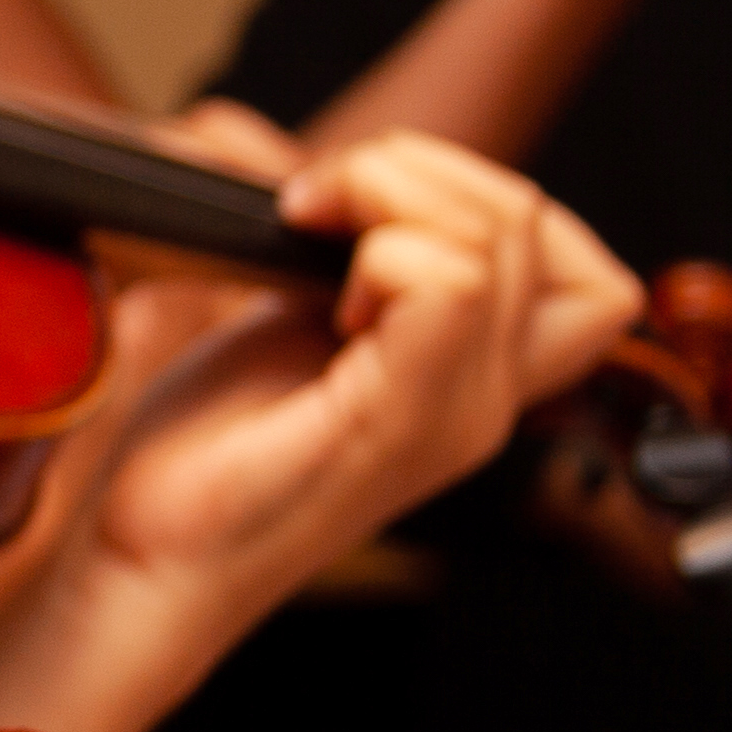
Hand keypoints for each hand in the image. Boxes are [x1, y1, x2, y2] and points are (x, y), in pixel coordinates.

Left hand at [94, 130, 642, 586]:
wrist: (154, 563)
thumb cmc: (211, 457)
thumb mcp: (303, 331)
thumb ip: (371, 276)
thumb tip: (379, 185)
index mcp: (472, 380)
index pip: (576, 261)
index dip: (475, 196)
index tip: (358, 219)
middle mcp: (484, 402)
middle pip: (531, 217)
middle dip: (418, 169)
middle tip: (319, 207)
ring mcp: (452, 416)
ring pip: (497, 235)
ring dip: (390, 196)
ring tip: (312, 241)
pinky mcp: (397, 422)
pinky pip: (450, 284)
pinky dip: (379, 250)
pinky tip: (319, 296)